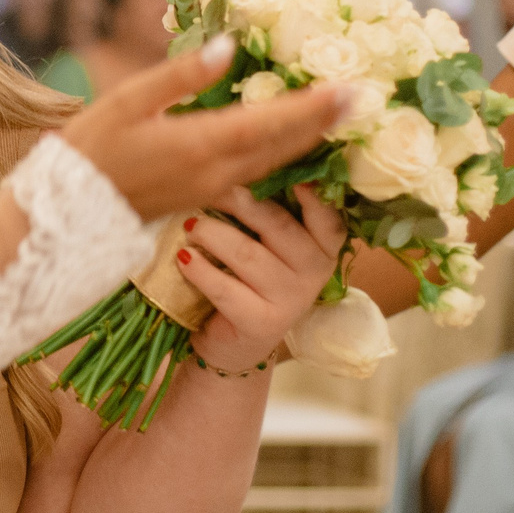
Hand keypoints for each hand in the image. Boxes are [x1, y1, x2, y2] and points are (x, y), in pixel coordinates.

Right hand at [60, 38, 347, 222]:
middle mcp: (218, 172)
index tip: (355, 90)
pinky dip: (287, 154)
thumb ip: (181, 75)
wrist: (69, 212)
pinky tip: (298, 141)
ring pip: (277, 162)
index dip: (315, 107)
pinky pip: (261, 173)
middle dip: (327, 122)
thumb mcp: (128, 100)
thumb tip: (229, 46)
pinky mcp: (208, 194)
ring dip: (312, 139)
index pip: (272, 123)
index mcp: (201, 144)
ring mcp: (214, 188)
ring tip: (342, 116)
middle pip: (286, 146)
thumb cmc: (91, 149)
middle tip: (367, 99)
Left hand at [177, 186, 348, 365]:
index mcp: (322, 248)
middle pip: (279, 226)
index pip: (329, 220)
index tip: (296, 177)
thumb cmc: (250, 280)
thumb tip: (241, 168)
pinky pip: (226, 288)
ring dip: (212, 233)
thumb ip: (267, 213)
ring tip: (190, 225)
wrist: (233, 344)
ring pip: (247, 254)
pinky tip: (184, 258)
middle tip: (212, 189)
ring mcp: (290, 300)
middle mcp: (313, 273)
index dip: (314, 198)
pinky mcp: (260, 322)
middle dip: (241, 202)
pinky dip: (200, 269)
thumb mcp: (267, 246)